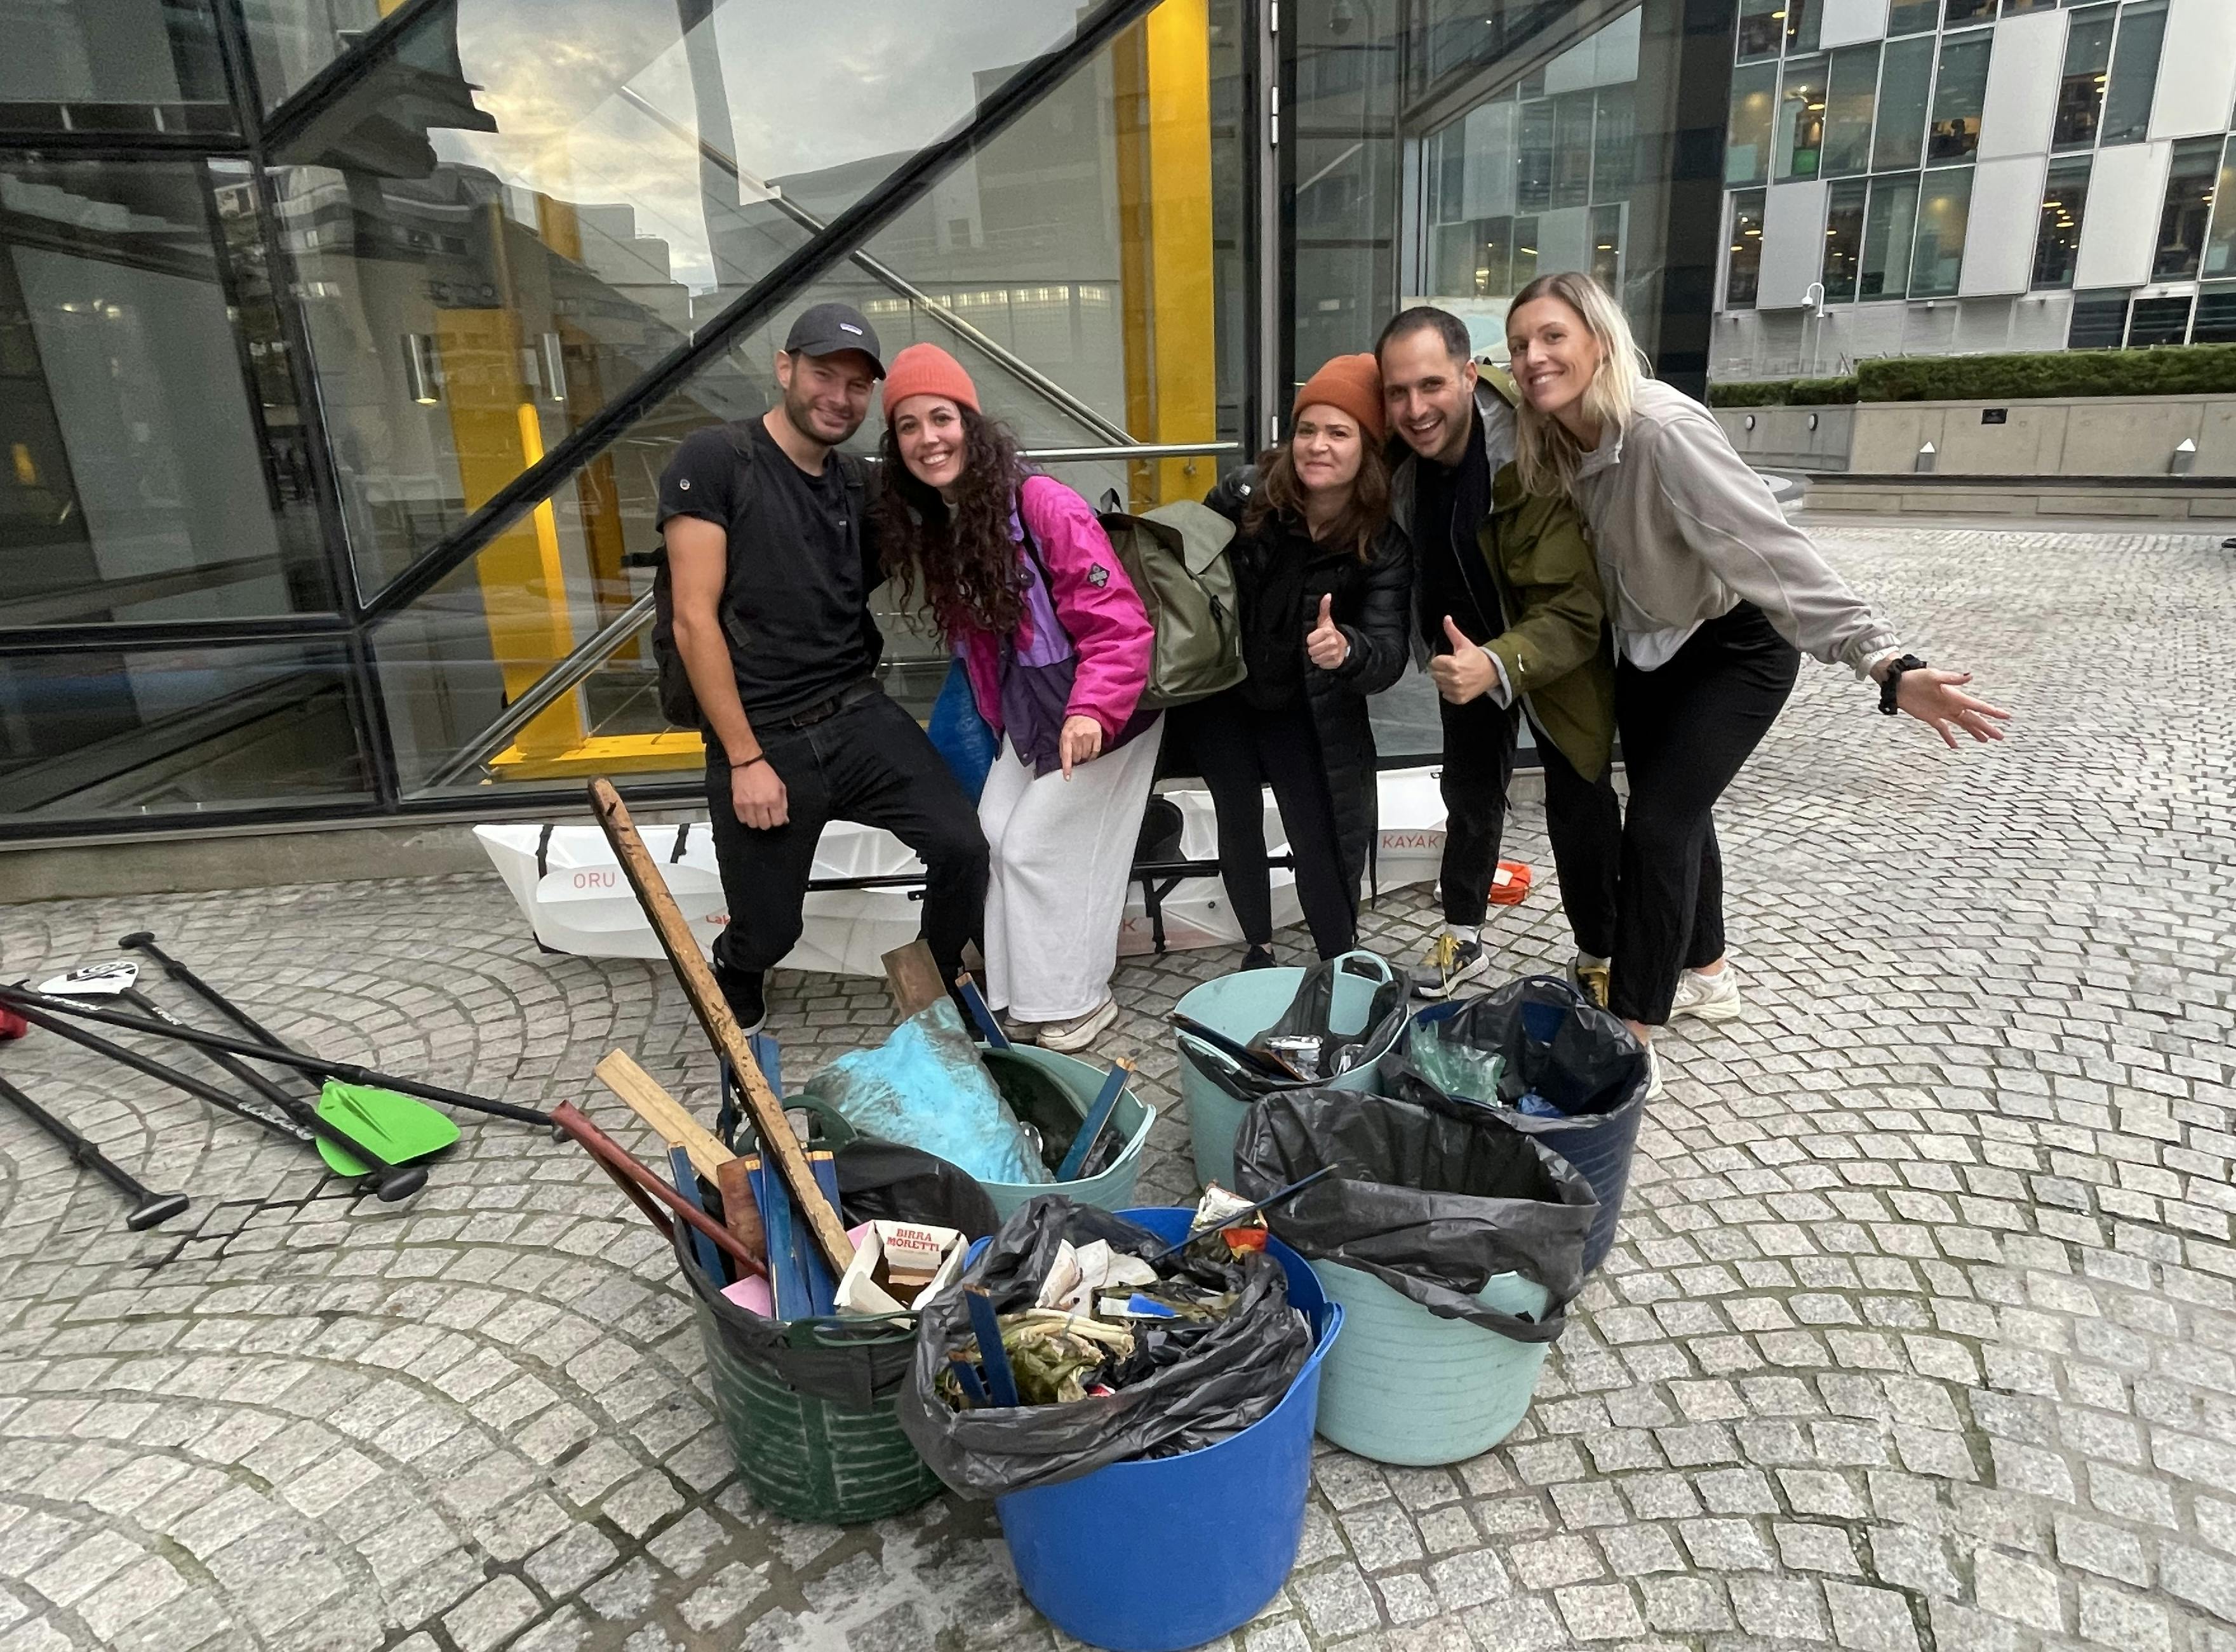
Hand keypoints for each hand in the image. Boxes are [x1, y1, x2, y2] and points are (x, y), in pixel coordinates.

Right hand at [730, 758, 788, 829]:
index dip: (778, 821)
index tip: (776, 816)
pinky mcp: (737, 804)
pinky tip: (750, 811)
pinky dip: (747, 818)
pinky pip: (742, 820)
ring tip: (758, 814)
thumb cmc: (765, 774)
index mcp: (773, 799)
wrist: (747, 764)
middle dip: (768, 822)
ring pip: (753, 825)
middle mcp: (760, 803)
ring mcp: (747, 805)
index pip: (777, 822)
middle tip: (767, 815)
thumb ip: (784, 805)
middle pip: (765, 826)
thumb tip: (785, 820)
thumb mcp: (780, 787)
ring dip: (757, 821)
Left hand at [1059, 715, 1103, 777]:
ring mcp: (1088, 736)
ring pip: (1086, 756)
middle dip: (1076, 758)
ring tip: (1083, 748)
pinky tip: (1090, 753)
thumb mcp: (1064, 734)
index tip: (1067, 777)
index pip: (1066, 755)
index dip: (1067, 768)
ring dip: (1084, 756)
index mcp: (1067, 736)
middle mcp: (1077, 737)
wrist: (1086, 713)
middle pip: (1077, 758)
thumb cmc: (1073, 725)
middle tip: (1076, 751)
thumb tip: (1065, 762)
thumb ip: (1063, 747)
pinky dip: (1092, 755)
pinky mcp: (1097, 737)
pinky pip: (1095, 752)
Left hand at [1305, 594, 1348, 669]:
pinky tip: (1326, 657)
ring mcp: (1334, 653)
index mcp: (1328, 632)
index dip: (1311, 640)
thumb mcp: (1326, 621)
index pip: (1309, 640)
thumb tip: (1327, 595)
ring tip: (1322, 651)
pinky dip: (1322, 662)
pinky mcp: (1335, 662)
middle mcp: (1332, 642)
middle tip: (1318, 645)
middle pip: (1312, 650)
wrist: (1344, 647)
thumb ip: (1324, 608)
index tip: (1316, 638)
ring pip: (1316, 658)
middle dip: (1313, 649)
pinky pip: (1321, 665)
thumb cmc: (1330, 633)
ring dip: (1317, 656)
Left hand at [1427, 615, 1495, 704]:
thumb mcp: (1464, 643)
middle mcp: (1454, 679)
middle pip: (1435, 674)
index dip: (1440, 660)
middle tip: (1452, 667)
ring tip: (1455, 675)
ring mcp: (1457, 690)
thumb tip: (1446, 618)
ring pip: (1439, 685)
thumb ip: (1452, 631)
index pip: (1434, 663)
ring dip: (1444, 681)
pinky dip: (1450, 691)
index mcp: (1453, 664)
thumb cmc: (1476, 657)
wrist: (1492, 671)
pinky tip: (1458, 684)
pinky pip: (1446, 696)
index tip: (1449, 659)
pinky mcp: (1460, 699)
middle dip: (1441, 670)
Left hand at [1894, 665, 2010, 748]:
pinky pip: (1943, 730)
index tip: (2006, 716)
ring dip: (1974, 732)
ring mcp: (1942, 713)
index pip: (1978, 706)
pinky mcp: (1931, 718)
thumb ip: (1952, 678)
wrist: (1899, 684)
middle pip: (1973, 719)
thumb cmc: (1917, 677)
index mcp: (1956, 696)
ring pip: (1962, 725)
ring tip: (1986, 741)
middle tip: (2001, 737)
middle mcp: (1952, 705)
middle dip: (1987, 727)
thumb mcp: (1935, 676)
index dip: (1992, 712)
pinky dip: (1949, 738)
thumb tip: (1970, 676)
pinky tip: (1956, 746)